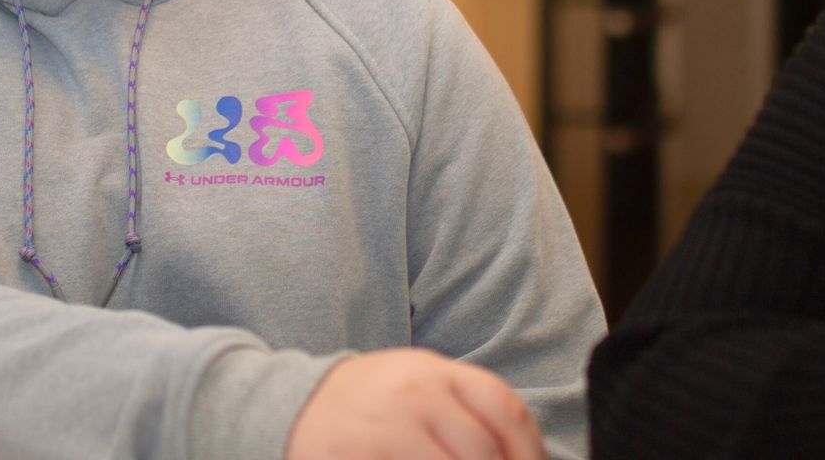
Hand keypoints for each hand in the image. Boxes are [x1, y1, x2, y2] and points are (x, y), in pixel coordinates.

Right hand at [285, 348, 546, 459]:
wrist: (294, 406)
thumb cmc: (373, 403)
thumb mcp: (422, 387)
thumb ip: (468, 411)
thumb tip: (522, 455)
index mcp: (437, 372)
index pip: (505, 410)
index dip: (530, 451)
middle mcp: (414, 396)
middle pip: (482, 451)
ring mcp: (385, 431)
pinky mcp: (359, 458)